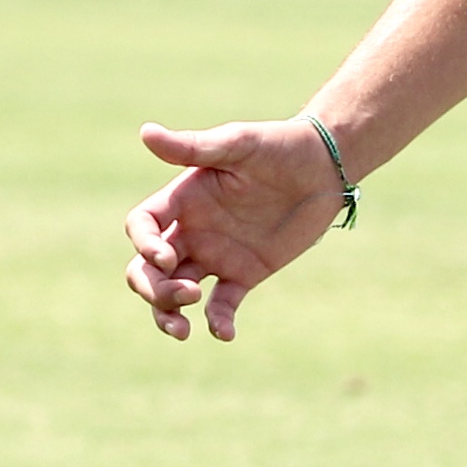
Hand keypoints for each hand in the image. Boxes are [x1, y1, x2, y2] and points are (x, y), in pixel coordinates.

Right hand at [124, 119, 344, 340]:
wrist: (324, 166)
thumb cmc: (278, 146)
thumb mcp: (237, 144)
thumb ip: (193, 147)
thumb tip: (146, 133)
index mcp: (182, 200)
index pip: (141, 227)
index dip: (144, 245)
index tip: (166, 257)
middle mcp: (191, 230)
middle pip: (147, 269)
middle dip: (153, 289)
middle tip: (186, 294)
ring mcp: (216, 255)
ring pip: (175, 292)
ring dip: (169, 313)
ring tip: (185, 330)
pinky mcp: (244, 274)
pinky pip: (222, 305)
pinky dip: (218, 323)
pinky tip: (225, 334)